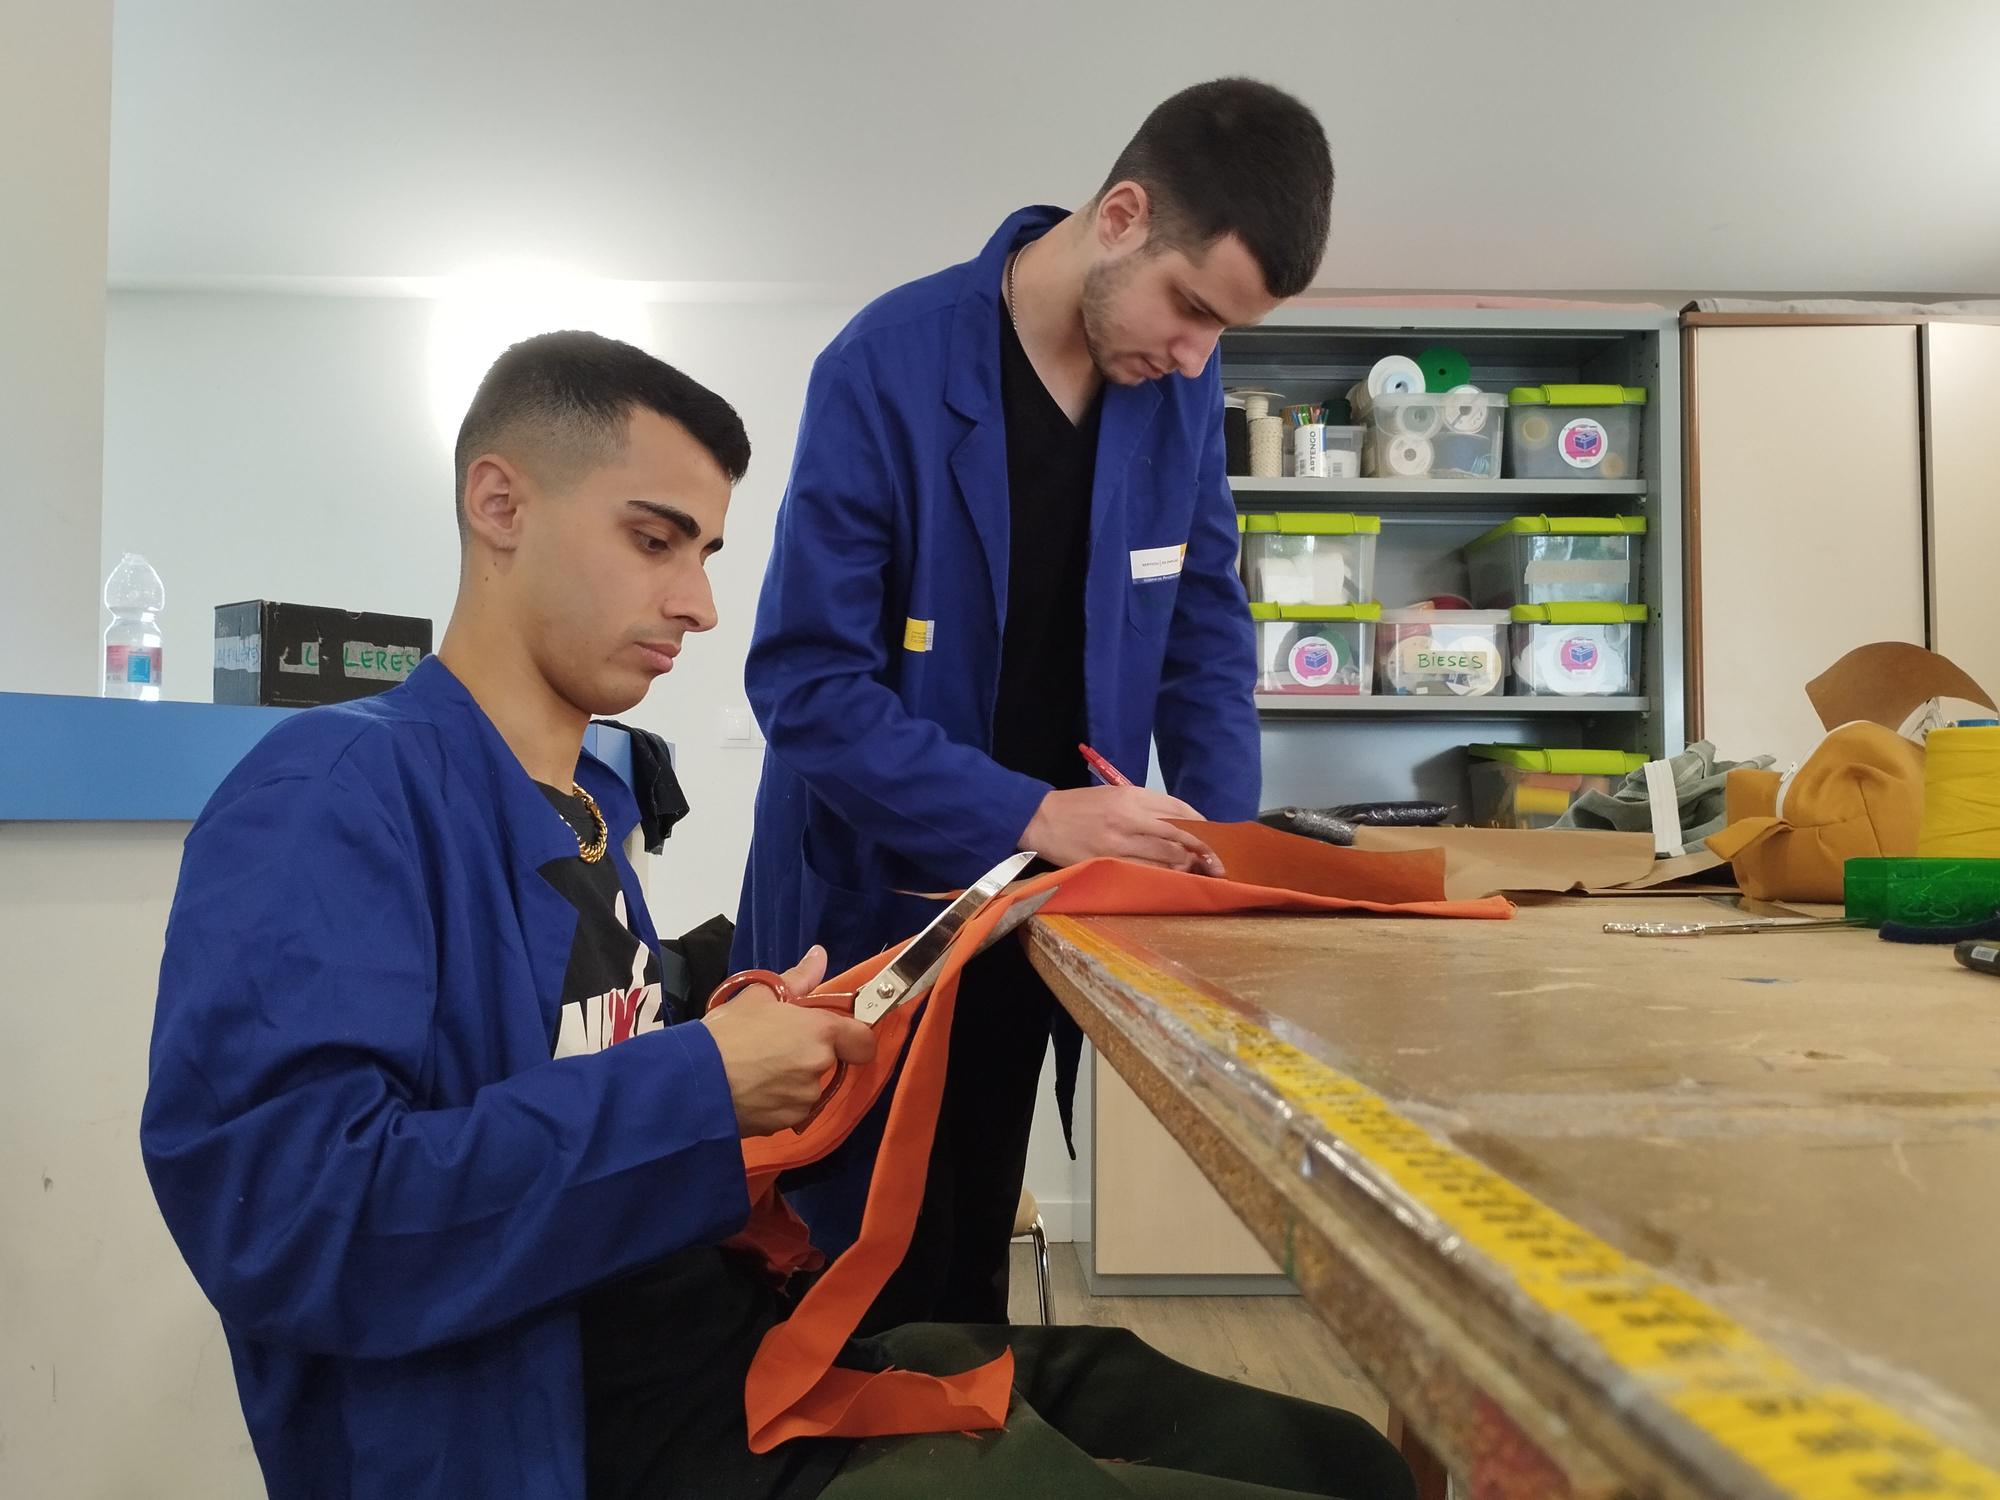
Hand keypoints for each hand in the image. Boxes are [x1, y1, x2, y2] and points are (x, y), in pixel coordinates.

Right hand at [700, 946, 876, 1136]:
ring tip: (758, 1071)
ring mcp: (805, 1099)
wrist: (694, 1081)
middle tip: (777, 1048)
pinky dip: (778, 1102)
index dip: (853, 1037)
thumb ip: (798, 979)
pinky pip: (791, 1109)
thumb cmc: (727, 1031)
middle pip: (830, 1062)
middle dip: (811, 1056)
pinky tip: (753, 1091)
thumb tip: (820, 956)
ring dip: (793, 1081)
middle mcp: (820, 1066)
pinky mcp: (787, 1123)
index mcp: (820, 1032)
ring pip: (809, 1088)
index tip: (834, 1035)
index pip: (863, 1039)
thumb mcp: (759, 996)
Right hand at [1021, 786, 1224, 874]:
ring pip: (1165, 856)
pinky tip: (1170, 880)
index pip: (1179, 810)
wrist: (1041, 819)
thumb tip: (1182, 825)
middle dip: (1202, 852)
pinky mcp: (1107, 861)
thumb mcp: (1115, 794)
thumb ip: (1147, 806)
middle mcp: (1129, 816)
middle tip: (1217, 865)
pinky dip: (1162, 876)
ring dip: (1185, 867)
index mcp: (1132, 795)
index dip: (1203, 827)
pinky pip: (1144, 871)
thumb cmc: (1081, 806)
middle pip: (1178, 834)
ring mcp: (1118, 841)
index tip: (1216, 840)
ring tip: (1196, 874)